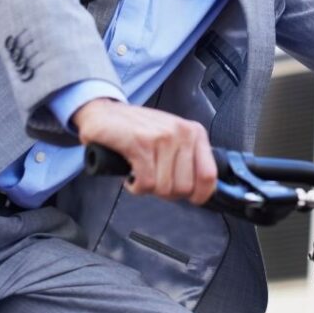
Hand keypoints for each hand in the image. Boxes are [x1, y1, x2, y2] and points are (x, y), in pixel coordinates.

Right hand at [73, 98, 217, 204]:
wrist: (104, 113)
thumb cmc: (139, 130)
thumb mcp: (172, 138)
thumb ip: (188, 159)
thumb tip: (202, 191)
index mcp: (194, 133)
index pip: (209, 176)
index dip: (199, 195)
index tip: (188, 199)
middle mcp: (181, 132)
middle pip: (185, 188)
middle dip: (167, 193)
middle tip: (154, 181)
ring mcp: (161, 137)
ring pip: (164, 188)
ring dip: (149, 189)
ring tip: (141, 175)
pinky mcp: (140, 144)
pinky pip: (146, 183)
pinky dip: (136, 188)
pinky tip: (131, 178)